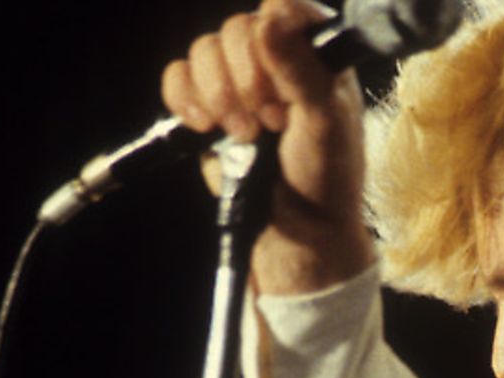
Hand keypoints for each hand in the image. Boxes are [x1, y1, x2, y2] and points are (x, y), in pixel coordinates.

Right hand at [160, 0, 374, 293]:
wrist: (297, 229)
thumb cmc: (326, 177)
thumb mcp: (325, 123)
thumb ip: (302, 70)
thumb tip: (271, 18)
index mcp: (316, 53)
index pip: (283, 8)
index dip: (273, 42)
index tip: (282, 88)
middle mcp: (276, 57)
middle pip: (235, 28)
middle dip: (247, 81)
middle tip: (271, 122)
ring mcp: (239, 79)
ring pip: (203, 50)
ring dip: (219, 95)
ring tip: (247, 135)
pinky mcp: (207, 103)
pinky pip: (177, 76)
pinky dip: (185, 99)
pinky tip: (206, 127)